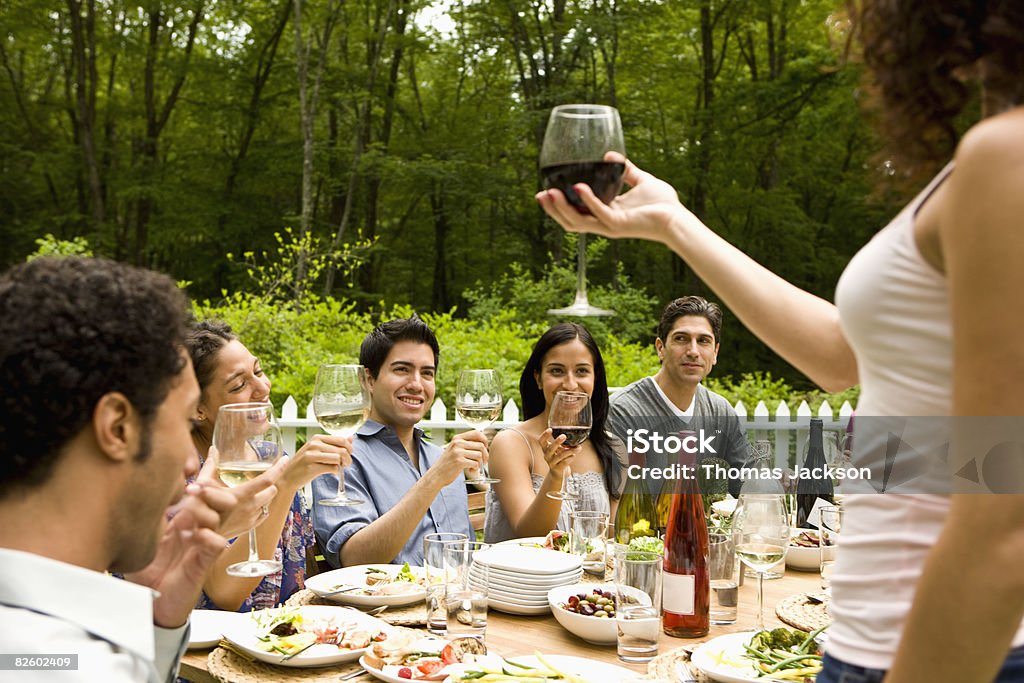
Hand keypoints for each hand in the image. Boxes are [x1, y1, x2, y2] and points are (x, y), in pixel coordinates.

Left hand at [123, 484, 227, 627]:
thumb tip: (141, 491)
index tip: (189, 474)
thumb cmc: (145, 572)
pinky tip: (195, 536)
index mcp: (182, 520)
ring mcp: (202, 544)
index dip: (202, 481)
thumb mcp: (141, 539)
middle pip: (219, 501)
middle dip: (211, 491)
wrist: (150, 605)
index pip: (201, 494)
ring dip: (206, 511)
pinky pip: (216, 544)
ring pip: (219, 517)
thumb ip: (147, 518)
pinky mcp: (204, 563)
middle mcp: (196, 529)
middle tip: (195, 488)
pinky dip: (210, 536)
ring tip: (189, 514)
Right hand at [195, 450, 282, 537]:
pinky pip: (263, 515)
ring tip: (256, 491)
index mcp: (241, 494)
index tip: (286, 459)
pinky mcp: (249, 527)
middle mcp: (250, 507)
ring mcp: (251, 518)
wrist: (198, 536)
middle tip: (263, 478)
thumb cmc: (199, 509)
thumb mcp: (203, 485)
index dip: (279, 468)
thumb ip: (210, 467)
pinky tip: (253, 505)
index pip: (268, 479)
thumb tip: (213, 450)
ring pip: (269, 502)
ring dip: (266, 495)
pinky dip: (261, 508)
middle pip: (272, 490)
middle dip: (270, 483)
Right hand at [279, 434, 350, 491]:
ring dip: (342, 465)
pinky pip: (333, 468)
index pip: (341, 439)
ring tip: (338, 467)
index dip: (349, 448)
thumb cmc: (304, 463)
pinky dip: (336, 471)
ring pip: (338, 458)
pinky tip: (331, 472)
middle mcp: (314, 444)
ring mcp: (312, 456)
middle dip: (348, 458)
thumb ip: (334, 444)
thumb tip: (351, 437)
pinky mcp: (312, 468)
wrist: (287, 477)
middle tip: (346, 464)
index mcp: (316, 438)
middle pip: (342, 449)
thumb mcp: (317, 450)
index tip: (349, 454)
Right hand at [432, 431, 487, 485]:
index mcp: (457, 438)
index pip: (477, 433)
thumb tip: (483, 443)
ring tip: (474, 466)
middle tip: (484, 461)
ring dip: (480, 462)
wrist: (436, 474)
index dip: (484, 440)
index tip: (485, 447)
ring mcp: (458, 452)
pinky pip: (475, 464)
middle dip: (485, 455)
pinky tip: (470, 469)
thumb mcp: (454, 449)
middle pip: (481, 445)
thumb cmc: (448, 463)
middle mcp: (457, 443)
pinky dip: (475, 468)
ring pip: (479, 455)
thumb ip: (466, 444)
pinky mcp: (459, 462)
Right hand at [536, 153, 689, 243]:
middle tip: (540, 195)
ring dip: (563, 208)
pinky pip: (599, 213)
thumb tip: (609, 155)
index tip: (546, 192)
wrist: (677, 218)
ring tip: (550, 192)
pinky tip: (579, 187)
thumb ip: (625, 169)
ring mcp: (611, 225)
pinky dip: (588, 200)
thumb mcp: (641, 181)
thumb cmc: (662, 204)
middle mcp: (605, 222)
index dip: (560, 206)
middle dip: (553, 209)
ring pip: (578, 221)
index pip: (577, 213)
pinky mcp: (619, 225)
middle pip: (571, 221)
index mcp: (607, 213)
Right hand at [539, 427, 578, 479]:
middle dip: (557, 442)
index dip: (544, 435)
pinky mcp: (557, 469)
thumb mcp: (558, 449)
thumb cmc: (558, 458)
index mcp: (545, 449)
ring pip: (560, 456)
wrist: (557, 473)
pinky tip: (573, 456)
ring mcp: (551, 463)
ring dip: (570, 451)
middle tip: (564, 436)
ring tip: (578, 448)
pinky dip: (569, 459)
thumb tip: (575, 437)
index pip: (541, 441)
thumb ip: (563, 444)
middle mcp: (547, 456)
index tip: (550, 429)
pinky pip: (563, 463)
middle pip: (550, 448)